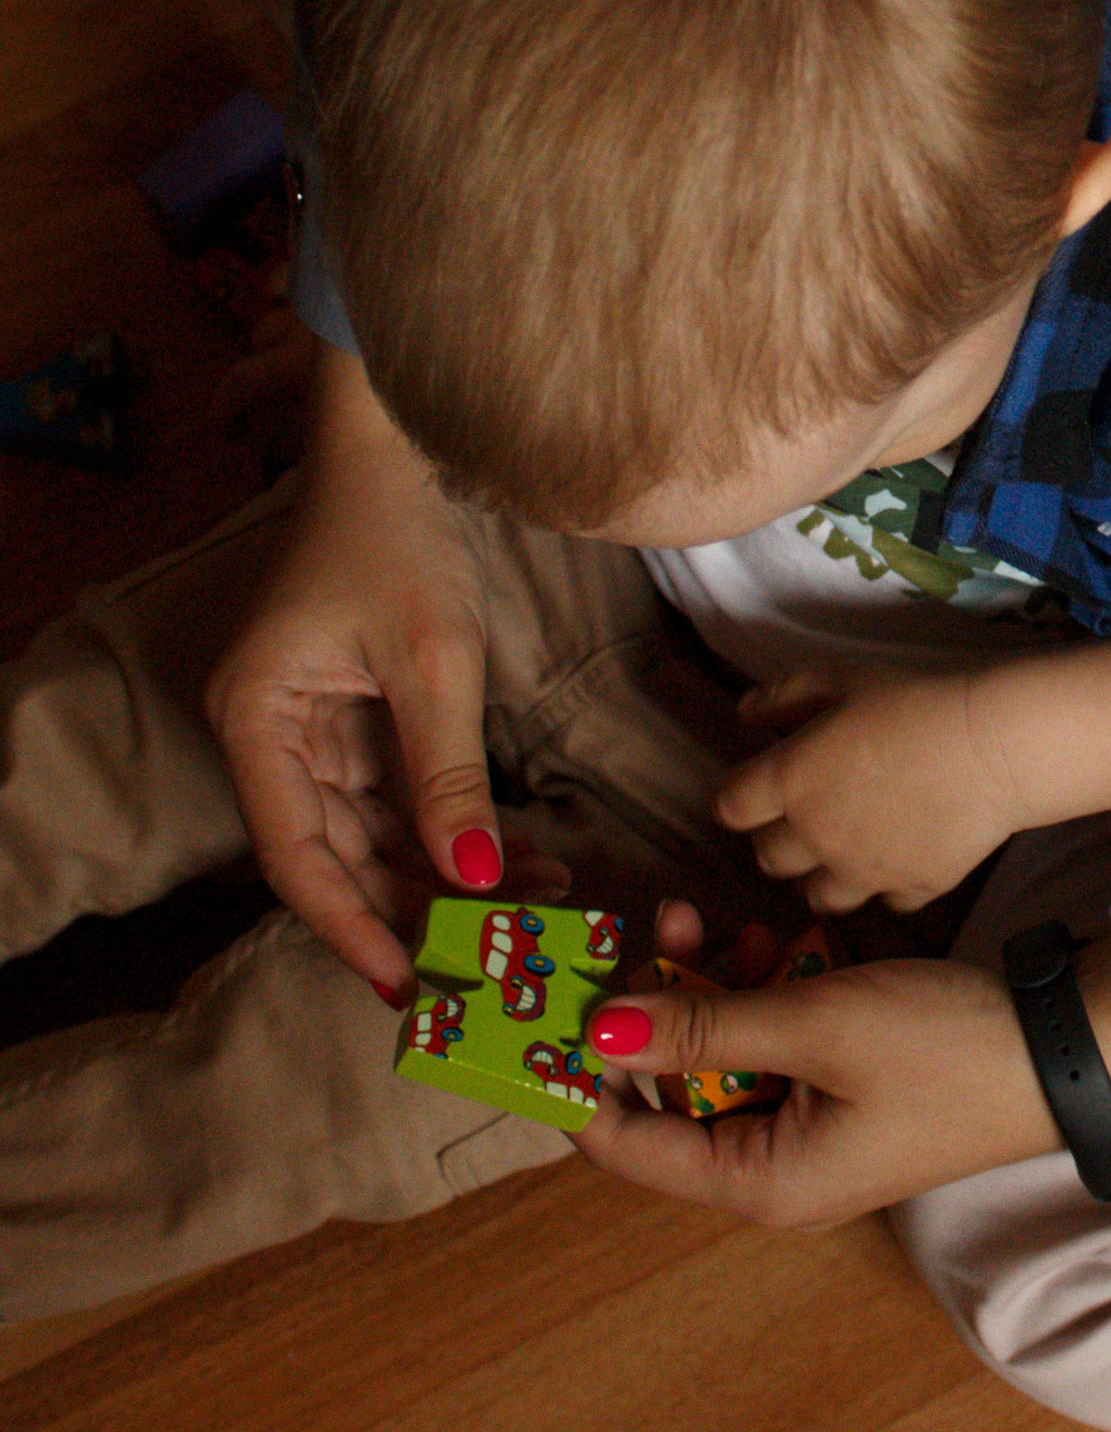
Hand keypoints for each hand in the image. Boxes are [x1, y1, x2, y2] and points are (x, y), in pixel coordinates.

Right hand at [204, 343, 505, 997]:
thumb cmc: (397, 535)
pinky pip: (397, 793)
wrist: (396, 446)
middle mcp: (270, 734)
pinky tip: (516, 854)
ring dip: (444, 869)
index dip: (352, 927)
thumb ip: (445, 774)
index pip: (296, 858)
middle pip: (336, 853)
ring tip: (532, 902)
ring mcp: (312, 725)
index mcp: (257, 722)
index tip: (410, 985)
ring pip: (373, 831)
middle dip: (416, 905)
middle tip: (495, 955)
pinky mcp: (356, 713)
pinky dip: (450, 824)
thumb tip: (471, 876)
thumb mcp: (432, 658)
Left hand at [578, 920, 1110, 1224]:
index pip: (626, 1143)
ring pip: (723, 1054)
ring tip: (716, 914)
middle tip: (657, 921)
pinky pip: (774, 1043)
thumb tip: (599, 1030)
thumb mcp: (815, 1023)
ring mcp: (810, 1128)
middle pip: (673, 1089)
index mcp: (756, 1181)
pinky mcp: (843, 1089)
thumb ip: (704, 1024)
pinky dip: (767, 990)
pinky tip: (779, 936)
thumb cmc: (940, 1048)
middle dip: (659, 1003)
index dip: (578, 1078)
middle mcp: (772, 1168)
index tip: (542, 1009)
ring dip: (715, 985)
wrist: (1063, 1047)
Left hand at [718, 644, 1110, 913]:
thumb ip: (784, 695)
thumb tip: (746, 714)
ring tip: (848, 847)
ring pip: (817, 897)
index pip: (730, 808)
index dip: (740, 798)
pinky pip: (885, 902)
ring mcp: (862, 872)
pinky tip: (904, 853)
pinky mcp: (910, 889)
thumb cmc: (914, 700)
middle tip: (808, 812)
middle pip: (768, 858)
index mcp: (790, 781)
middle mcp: (815, 837)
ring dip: (823, 874)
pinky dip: (888, 884)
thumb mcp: (842, 678)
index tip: (759, 788)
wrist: (991, 745)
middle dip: (779, 838)